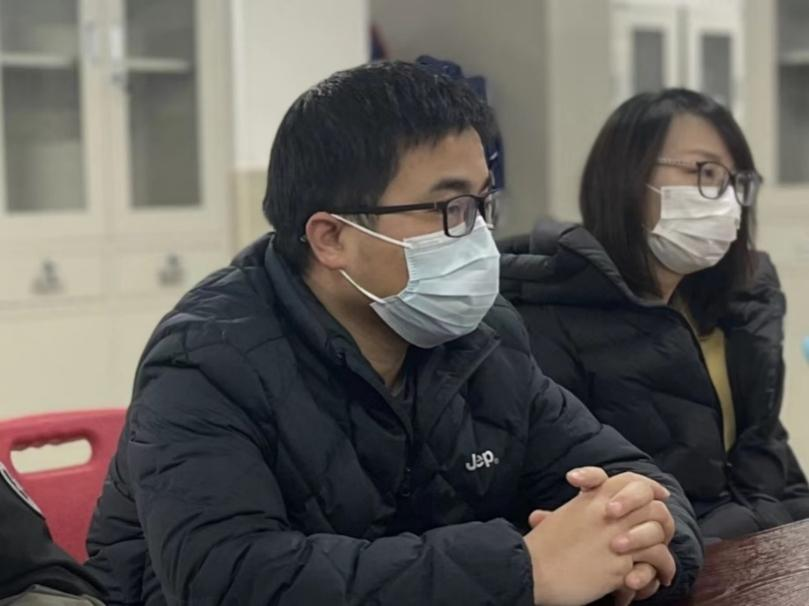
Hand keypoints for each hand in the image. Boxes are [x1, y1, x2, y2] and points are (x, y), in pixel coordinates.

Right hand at [528, 468, 676, 603]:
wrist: (533, 570)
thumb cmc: (541, 547)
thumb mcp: (558, 518)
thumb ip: (570, 513)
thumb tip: (545, 515)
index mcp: (592, 498)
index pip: (629, 481)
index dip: (649, 487)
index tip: (659, 495)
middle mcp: (608, 513)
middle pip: (652, 506)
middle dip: (663, 520)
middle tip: (665, 531)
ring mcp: (617, 538)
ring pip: (658, 534)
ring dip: (663, 549)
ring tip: (663, 565)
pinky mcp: (621, 564)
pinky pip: (654, 563)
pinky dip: (661, 571)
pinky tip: (659, 579)